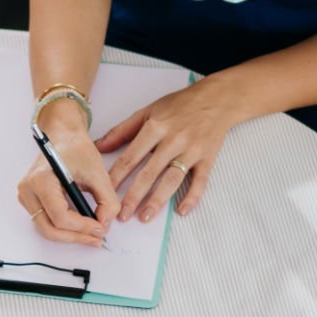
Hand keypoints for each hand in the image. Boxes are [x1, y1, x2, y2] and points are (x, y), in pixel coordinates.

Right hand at [16, 114, 116, 246]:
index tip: (100, 229)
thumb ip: (106, 200)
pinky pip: (46, 223)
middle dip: (75, 237)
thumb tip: (104, 225)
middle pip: (49, 228)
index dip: (81, 227)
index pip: (59, 215)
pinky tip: (81, 227)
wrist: (63, 138)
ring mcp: (26, 197)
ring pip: (46, 229)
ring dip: (70, 236)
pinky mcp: (31, 202)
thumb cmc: (77, 150)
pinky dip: (64, 229)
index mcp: (41, 179)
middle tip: (97, 239)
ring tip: (91, 235)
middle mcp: (28, 190)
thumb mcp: (98, 172)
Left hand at [97, 75, 247, 221]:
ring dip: (158, 200)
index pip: (131, 157)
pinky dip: (192, 196)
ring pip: (173, 179)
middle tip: (122, 215)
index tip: (105, 193)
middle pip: (150, 172)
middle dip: (134, 195)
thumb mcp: (148, 111)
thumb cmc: (180, 105)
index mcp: (155, 127)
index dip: (117, 177)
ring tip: (145, 217)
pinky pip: (200, 181)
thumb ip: (123, 130)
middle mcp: (173, 140)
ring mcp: (192, 150)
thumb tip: (99, 146)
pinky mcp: (208, 158)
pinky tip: (182, 210)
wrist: (216, 99)